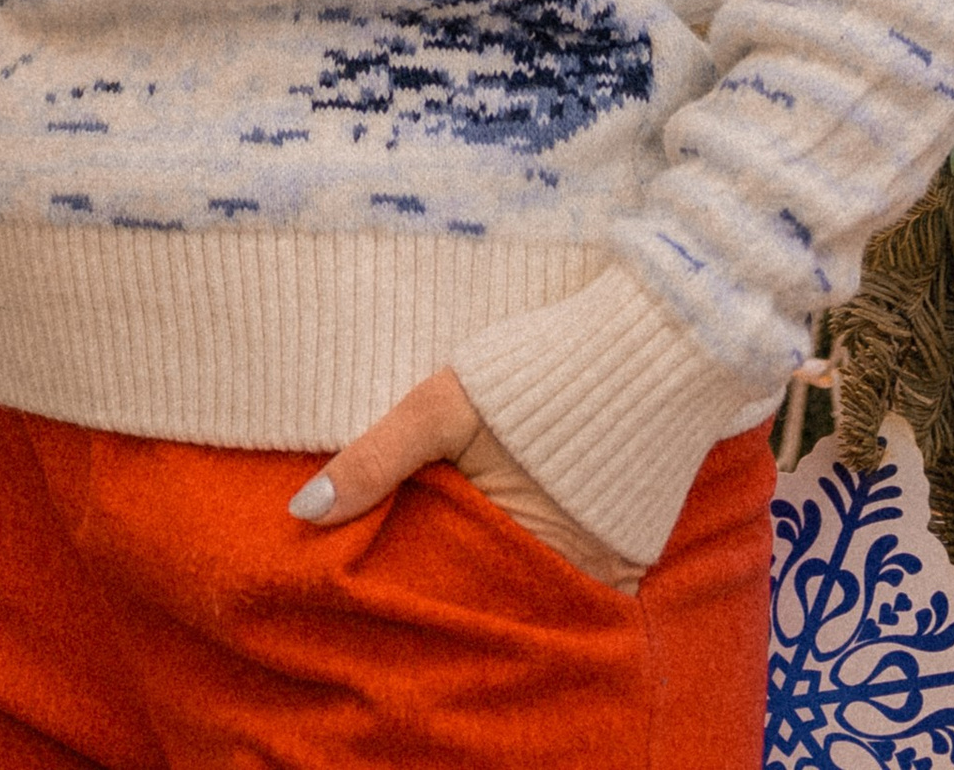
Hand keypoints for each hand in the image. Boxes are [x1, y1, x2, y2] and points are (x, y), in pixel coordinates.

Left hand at [286, 366, 644, 590]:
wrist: (652, 345)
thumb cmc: (535, 375)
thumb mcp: (443, 406)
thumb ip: (376, 459)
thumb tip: (301, 515)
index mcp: (513, 548)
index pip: (447, 602)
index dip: (411, 602)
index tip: (374, 602)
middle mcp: (565, 577)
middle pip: (492, 608)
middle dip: (454, 604)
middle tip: (409, 600)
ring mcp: (603, 572)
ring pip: (532, 601)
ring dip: (498, 592)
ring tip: (457, 577)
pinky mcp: (628, 557)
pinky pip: (576, 588)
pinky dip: (543, 577)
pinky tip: (510, 557)